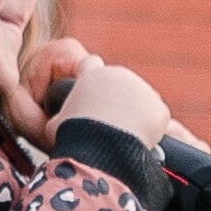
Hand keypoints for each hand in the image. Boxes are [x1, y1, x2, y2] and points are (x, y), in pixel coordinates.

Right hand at [51, 55, 201, 154]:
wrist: (101, 145)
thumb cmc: (73, 136)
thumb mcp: (52, 125)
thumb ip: (57, 117)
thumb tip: (54, 123)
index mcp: (90, 74)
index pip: (91, 64)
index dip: (91, 80)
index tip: (93, 96)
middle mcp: (118, 75)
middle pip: (120, 84)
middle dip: (117, 101)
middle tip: (111, 125)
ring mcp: (141, 89)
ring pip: (140, 100)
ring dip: (135, 114)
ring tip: (125, 137)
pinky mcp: (159, 108)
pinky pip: (156, 119)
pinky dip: (152, 130)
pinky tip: (141, 142)